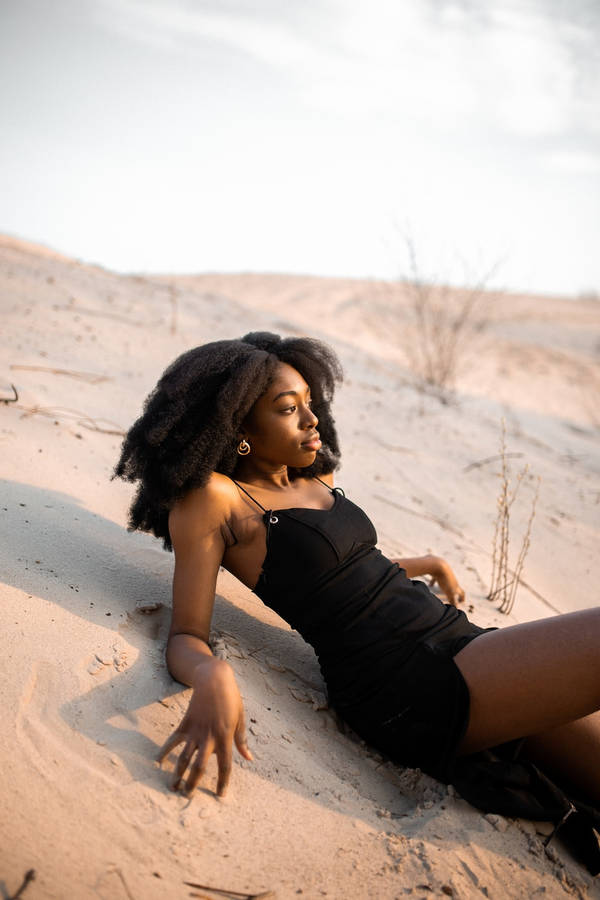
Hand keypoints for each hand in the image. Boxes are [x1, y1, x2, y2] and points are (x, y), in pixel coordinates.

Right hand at [156, 658, 251, 797]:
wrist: (213, 678)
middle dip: (193, 783)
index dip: (223, 782)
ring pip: (183, 758)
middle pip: (199, 767)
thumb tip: (249, 758)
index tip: (220, 796)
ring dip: (177, 774)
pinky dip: (164, 751)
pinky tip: (158, 762)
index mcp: (225, 737)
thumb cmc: (231, 698)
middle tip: (188, 796)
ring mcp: (195, 731)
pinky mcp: (185, 724)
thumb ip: (242, 740)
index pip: (224, 766)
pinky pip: (173, 740)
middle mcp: (208, 737)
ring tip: (172, 788)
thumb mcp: (240, 718)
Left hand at [428, 557, 465, 606]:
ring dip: (444, 587)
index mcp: (455, 585)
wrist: (438, 565)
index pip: (461, 593)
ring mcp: (444, 575)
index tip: (462, 602)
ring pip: (445, 582)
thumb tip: (457, 609)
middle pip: (454, 587)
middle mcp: (452, 579)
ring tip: (441, 591)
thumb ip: (453, 601)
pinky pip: (436, 578)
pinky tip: (429, 585)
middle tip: (453, 596)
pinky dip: (434, 582)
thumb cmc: (444, 579)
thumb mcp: (449, 592)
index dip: (462, 598)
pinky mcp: (437, 572)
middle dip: (454, 592)